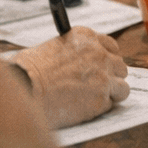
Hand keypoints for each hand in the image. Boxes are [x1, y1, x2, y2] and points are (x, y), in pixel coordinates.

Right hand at [11, 26, 129, 128]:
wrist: (25, 90)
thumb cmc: (28, 70)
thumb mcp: (52, 48)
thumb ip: (73, 53)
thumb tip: (80, 64)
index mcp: (87, 38)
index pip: (111, 46)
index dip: (107, 59)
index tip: (103, 67)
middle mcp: (99, 54)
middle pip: (120, 67)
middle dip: (111, 77)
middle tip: (97, 87)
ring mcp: (103, 77)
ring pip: (122, 87)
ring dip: (111, 94)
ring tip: (92, 100)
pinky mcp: (101, 99)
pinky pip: (109, 105)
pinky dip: (99, 109)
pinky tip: (83, 109)